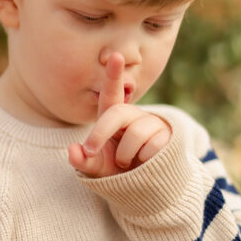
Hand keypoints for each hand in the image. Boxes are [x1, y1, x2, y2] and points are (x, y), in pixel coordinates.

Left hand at [68, 53, 170, 177]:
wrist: (146, 184)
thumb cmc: (117, 170)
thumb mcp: (97, 167)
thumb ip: (83, 161)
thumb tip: (73, 152)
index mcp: (113, 116)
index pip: (111, 93)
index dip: (114, 74)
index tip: (116, 56)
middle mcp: (133, 114)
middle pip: (117, 114)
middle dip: (101, 132)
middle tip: (91, 151)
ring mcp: (151, 123)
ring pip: (134, 134)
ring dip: (125, 156)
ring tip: (128, 163)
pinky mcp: (167, 136)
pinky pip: (151, 147)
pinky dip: (143, 161)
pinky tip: (145, 163)